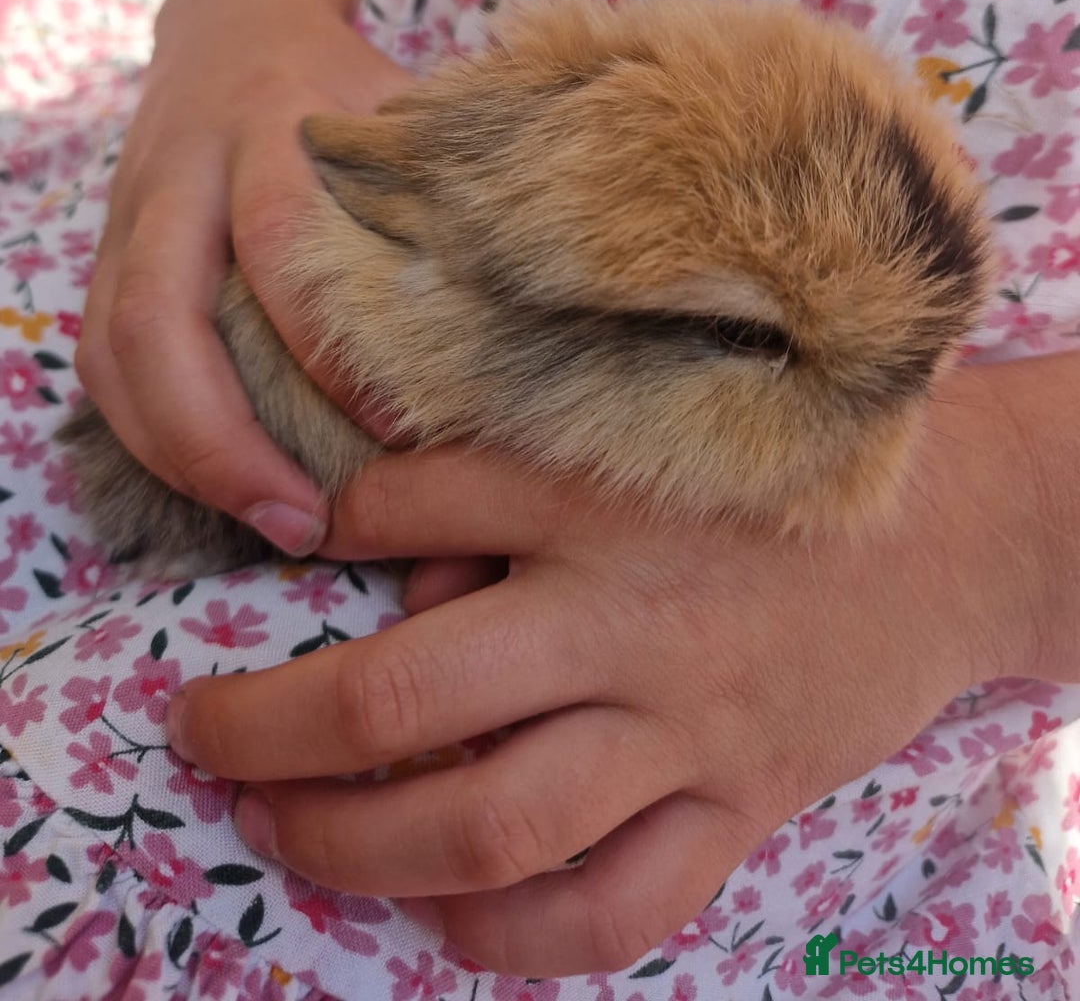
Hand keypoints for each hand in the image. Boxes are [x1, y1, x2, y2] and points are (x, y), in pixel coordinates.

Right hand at [75, 0, 409, 552]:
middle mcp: (183, 171)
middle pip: (158, 316)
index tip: (398, 432)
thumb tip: (536, 311)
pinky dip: (144, 429)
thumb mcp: (402, 106)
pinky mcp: (108, 248)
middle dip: (220, 438)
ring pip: (112, 348)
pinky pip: (99, 354)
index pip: (281, 241)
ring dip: (176, 452)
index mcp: (269, 126)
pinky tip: (209, 480)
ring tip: (263, 521)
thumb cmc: (344, 78)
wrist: (237, 11)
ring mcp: (130, 212)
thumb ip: (446, 190)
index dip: (329, 348)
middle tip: (305, 525)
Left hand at [164, 366, 1047, 976]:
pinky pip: (616, 909)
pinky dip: (516, 936)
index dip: (334, 527)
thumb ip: (518, 477)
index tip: (308, 547)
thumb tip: (401, 561)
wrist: (955, 532)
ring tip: (282, 831)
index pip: (410, 506)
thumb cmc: (789, 467)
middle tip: (201, 736)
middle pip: (408, 697)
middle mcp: (624, 618)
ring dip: (358, 844)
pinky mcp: (741, 805)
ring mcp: (684, 729)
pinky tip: (450, 921)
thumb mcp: (652, 429)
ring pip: (489, 823)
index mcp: (595, 498)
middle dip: (274, 728)